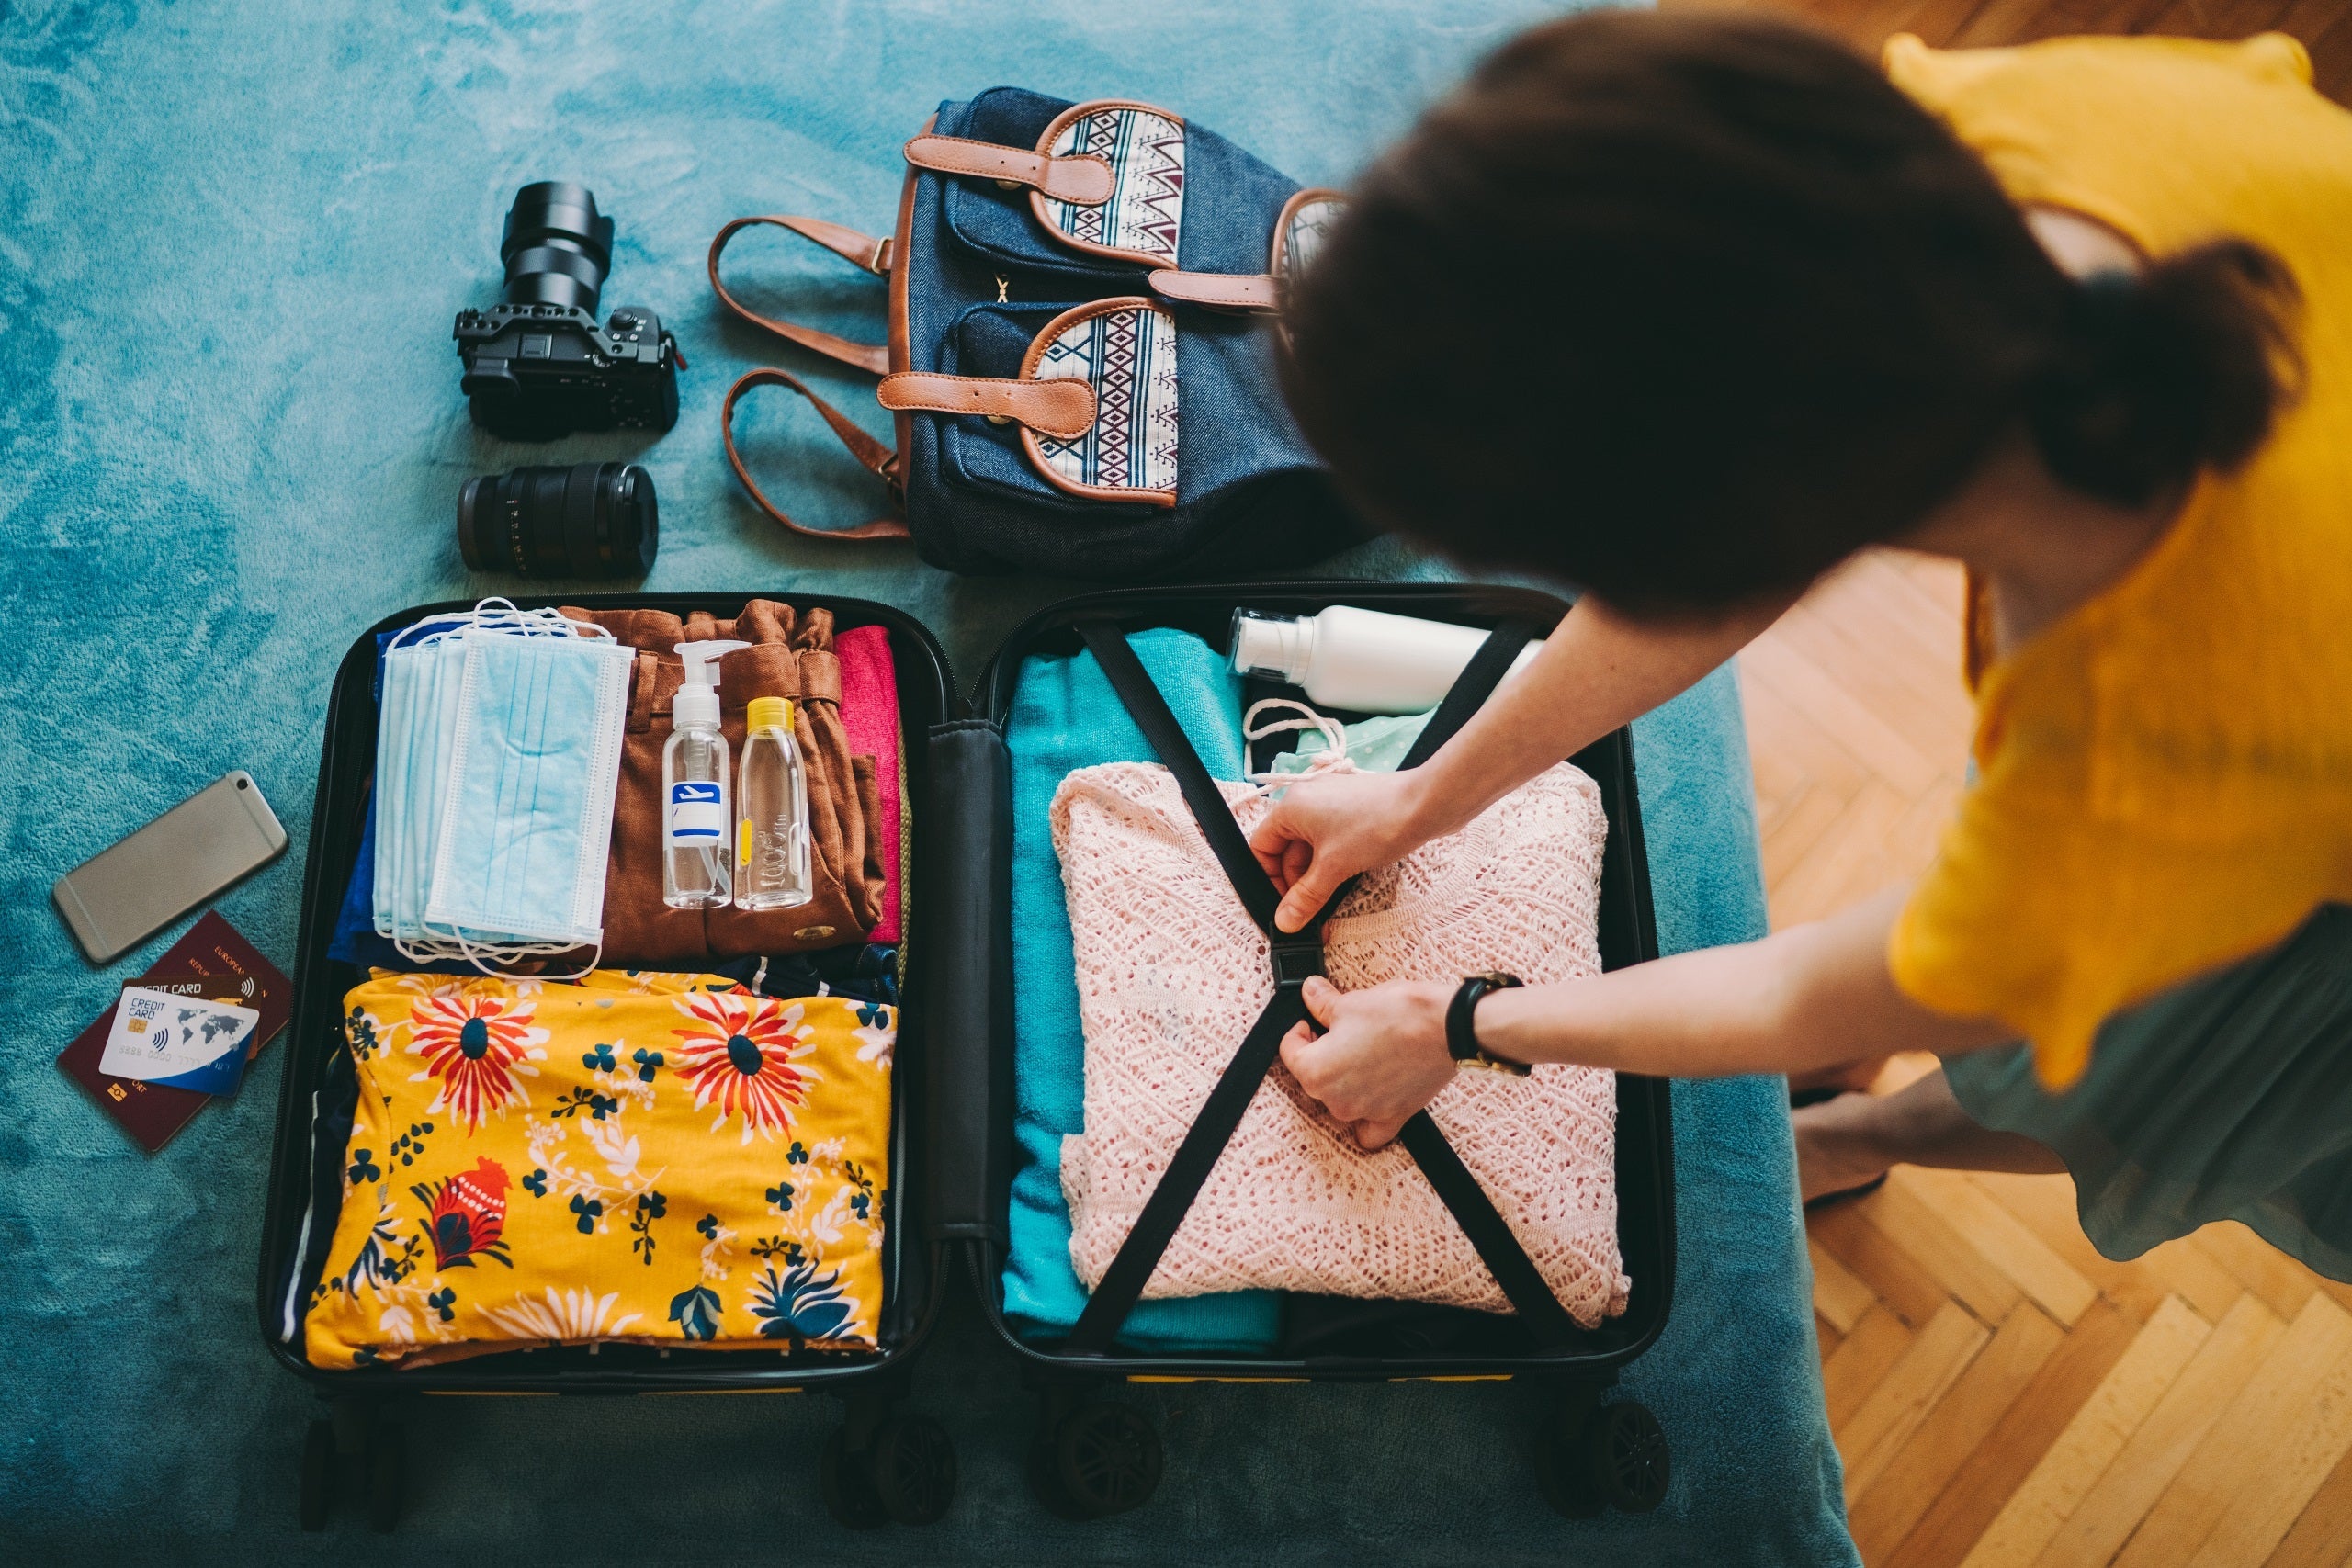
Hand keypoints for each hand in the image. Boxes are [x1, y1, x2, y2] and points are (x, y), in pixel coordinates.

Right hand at [1249, 768, 1437, 932]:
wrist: (1427, 805)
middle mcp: (1307, 801)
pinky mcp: (1353, 811)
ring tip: (1330, 902)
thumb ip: (1305, 897)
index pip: (1262, 847)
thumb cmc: (1377, 825)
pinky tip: (1346, 882)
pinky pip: (1332, 841)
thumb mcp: (1334, 867)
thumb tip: (1285, 921)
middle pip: (1287, 850)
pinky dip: (1334, 863)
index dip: (1269, 879)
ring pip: (1311, 848)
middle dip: (1297, 883)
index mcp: (1291, 807)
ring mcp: (1332, 804)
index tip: (1284, 905)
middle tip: (1310, 912)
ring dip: (1317, 876)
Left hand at [1279, 975, 1456, 1149]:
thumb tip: (1310, 994)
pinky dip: (1365, 1119)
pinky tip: (1369, 1097)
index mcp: (1316, 1071)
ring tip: (1361, 1051)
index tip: (1311, 1018)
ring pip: (1337, 1100)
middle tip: (1338, 1029)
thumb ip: (1322, 1004)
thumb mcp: (1351, 1002)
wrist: (1449, 1028)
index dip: (1299, 1028)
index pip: (1289, 1050)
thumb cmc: (1400, 1015)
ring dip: (1342, 1079)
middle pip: (1312, 1076)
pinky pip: (1368, 1130)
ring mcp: (1364, 1112)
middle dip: (1320, 1052)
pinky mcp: (1392, 1117)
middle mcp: (1336, 1100)